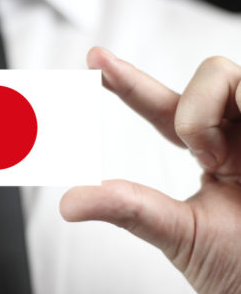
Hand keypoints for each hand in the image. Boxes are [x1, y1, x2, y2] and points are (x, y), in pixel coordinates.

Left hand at [60, 47, 240, 293]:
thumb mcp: (181, 234)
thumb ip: (129, 209)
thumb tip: (68, 203)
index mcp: (214, 154)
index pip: (164, 108)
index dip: (128, 82)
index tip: (94, 59)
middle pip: (209, 76)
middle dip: (192, 111)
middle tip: (202, 156)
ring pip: (229, 75)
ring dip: (210, 116)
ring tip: (224, 161)